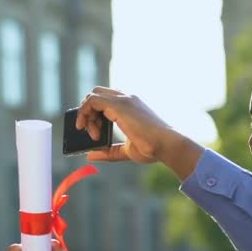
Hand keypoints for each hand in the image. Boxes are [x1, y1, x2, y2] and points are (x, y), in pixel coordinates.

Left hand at [76, 86, 203, 179]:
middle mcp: (127, 98)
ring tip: (94, 136)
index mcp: (131, 106)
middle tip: (92, 133)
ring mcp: (123, 99)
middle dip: (89, 112)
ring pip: (93, 97)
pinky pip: (92, 100)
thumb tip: (89, 155)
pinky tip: (86, 127)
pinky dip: (84, 112)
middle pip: (97, 94)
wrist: (167, 145)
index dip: (95, 114)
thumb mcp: (126, 151)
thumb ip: (109, 152)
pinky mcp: (118, 104)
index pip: (106, 100)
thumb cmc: (153, 148)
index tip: (95, 132)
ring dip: (86, 116)